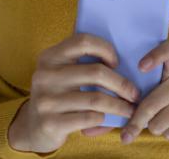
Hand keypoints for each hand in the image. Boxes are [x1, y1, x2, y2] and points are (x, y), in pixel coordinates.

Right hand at [7, 33, 140, 153]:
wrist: (32, 127)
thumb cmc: (59, 94)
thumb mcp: (62, 72)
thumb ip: (81, 60)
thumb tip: (125, 52)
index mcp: (50, 56)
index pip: (83, 41)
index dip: (105, 48)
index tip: (117, 62)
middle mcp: (45, 75)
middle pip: (95, 72)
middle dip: (122, 84)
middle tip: (135, 93)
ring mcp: (46, 100)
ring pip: (96, 99)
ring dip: (119, 105)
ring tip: (130, 109)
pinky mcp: (50, 123)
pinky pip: (89, 118)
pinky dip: (105, 118)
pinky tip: (110, 119)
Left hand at [121, 38, 168, 157]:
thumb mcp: (159, 93)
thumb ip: (137, 99)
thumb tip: (103, 131)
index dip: (156, 55)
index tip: (140, 67)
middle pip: (151, 104)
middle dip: (137, 120)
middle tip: (128, 131)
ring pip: (158, 123)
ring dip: (155, 128)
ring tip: (165, 120)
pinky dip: (167, 134)